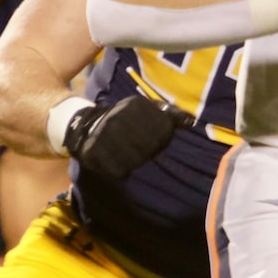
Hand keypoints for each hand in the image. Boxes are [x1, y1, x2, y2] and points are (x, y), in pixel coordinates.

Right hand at [62, 93, 182, 180]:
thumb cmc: (125, 120)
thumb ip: (170, 115)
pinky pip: (118, 171)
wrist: (85, 125)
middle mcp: (118, 116)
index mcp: (135, 104)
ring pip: (134, 160)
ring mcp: (104, 133)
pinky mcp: (93, 150)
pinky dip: (121, 172)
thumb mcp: (146, 110)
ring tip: (128, 156)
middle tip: (139, 150)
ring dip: (135, 163)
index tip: (155, 140)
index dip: (162, 140)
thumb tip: (192, 122)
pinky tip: (118, 164)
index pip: (163, 130)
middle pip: (149, 147)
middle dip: (148, 152)